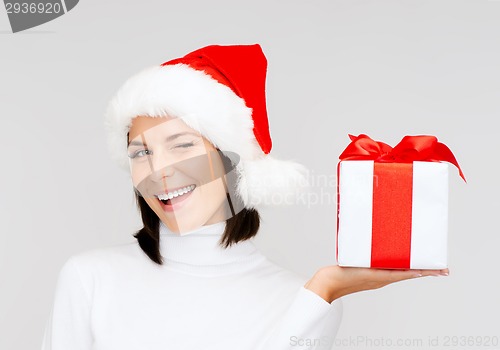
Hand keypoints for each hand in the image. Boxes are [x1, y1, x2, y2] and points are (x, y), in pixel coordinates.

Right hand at [304, 265, 448, 302]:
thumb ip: (381, 270)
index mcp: (384, 277)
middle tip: (439, 266)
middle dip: (424, 268)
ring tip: (420, 260)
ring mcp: (374, 276)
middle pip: (408, 272)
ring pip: (398, 269)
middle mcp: (382, 277)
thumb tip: (401, 267)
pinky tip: (392, 256)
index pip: (411, 273)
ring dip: (410, 265)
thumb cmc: (341, 277)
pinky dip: (394, 262)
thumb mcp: (363, 271)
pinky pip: (385, 267)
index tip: (443, 270)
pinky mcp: (366, 272)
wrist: (325, 284)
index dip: (428, 271)